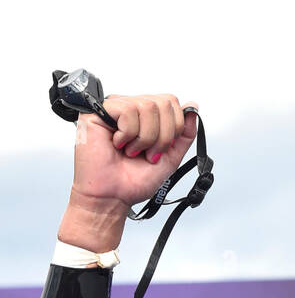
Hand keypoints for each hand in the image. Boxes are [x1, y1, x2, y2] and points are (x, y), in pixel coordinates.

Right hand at [70, 93, 197, 210]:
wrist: (113, 196)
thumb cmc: (134, 181)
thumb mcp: (170, 157)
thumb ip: (184, 133)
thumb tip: (192, 107)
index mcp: (147, 118)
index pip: (171, 101)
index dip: (174, 127)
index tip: (162, 149)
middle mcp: (131, 108)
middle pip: (163, 102)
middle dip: (162, 135)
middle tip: (148, 153)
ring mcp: (115, 108)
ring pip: (147, 106)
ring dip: (145, 138)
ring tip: (132, 151)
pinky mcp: (98, 111)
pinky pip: (127, 110)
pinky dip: (129, 134)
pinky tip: (119, 144)